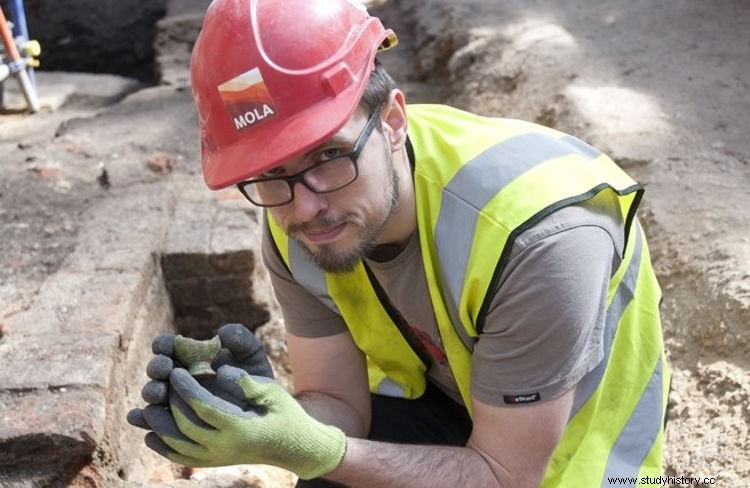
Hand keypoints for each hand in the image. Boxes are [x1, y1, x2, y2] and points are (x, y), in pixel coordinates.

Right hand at [127, 323, 273, 428]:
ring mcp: (174, 399)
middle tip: (165, 369)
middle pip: (157, 368)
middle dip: (157, 367)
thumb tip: (222, 332)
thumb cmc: (254, 378)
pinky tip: (137, 418)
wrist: (263, 411)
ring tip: (158, 394)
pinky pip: (152, 421)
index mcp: (190, 355)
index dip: (163, 344)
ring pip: (153, 393)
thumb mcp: (252, 356)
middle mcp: (177, 376)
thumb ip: (241, 339)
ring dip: (151, 391)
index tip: (168, 347)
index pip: (168, 346)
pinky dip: (141, 419)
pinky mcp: (173, 422)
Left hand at [145, 366, 345, 479]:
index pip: (202, 407)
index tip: (177, 371)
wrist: (295, 447)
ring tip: (150, 406)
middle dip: (169, 401)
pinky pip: (182, 458)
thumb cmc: (286, 414)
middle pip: (184, 426)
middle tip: (163, 381)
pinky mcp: (214, 463)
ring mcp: (218, 459)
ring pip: (177, 446)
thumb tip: (223, 371)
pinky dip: (164, 447)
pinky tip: (152, 434)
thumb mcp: (274, 392)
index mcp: (239, 429)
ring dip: (159, 426)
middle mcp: (225, 448)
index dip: (186, 388)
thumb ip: (248, 382)